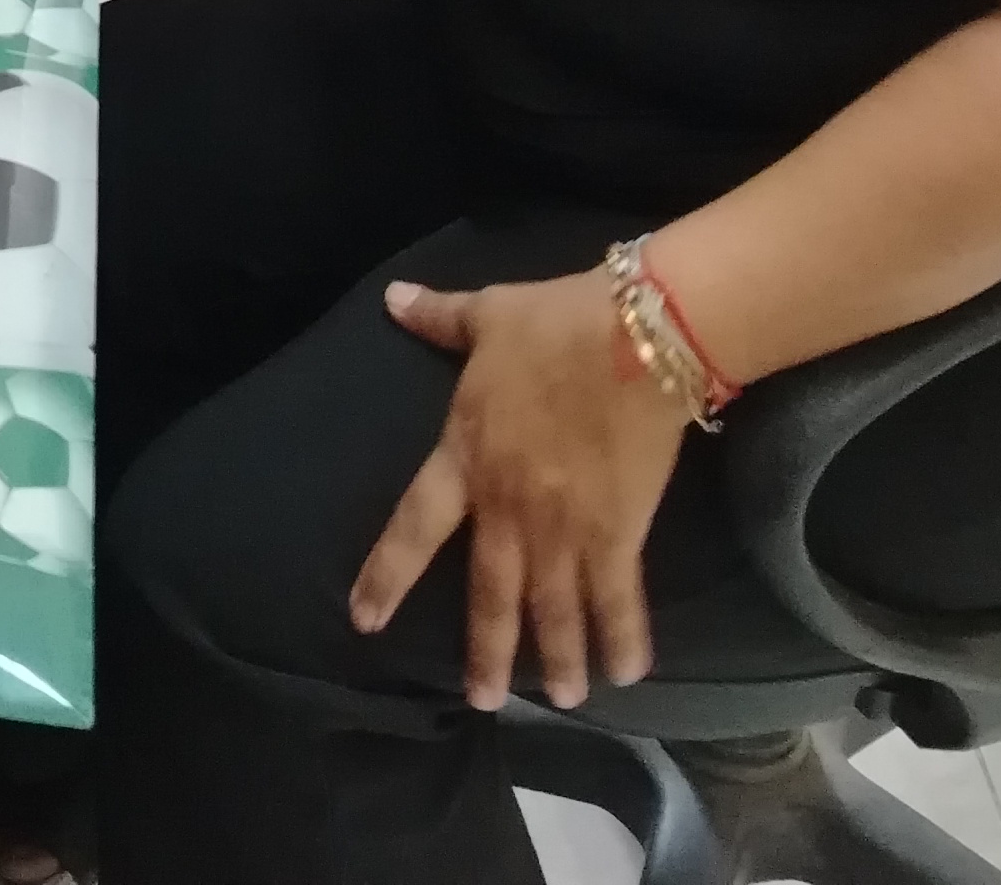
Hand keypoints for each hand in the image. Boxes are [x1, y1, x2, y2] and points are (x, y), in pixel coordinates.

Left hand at [348, 270, 690, 711]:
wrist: (636, 337)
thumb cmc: (557, 325)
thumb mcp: (488, 315)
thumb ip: (439, 319)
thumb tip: (391, 298)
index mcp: (466, 458)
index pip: (414, 529)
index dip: (387, 577)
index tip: (364, 620)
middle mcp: (509, 507)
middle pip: (490, 594)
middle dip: (486, 652)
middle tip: (482, 702)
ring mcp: (564, 526)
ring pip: (553, 608)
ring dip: (555, 658)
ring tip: (559, 700)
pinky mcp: (619, 530)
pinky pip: (618, 596)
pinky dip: (623, 637)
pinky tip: (629, 672)